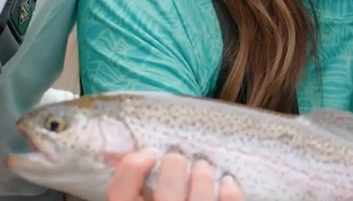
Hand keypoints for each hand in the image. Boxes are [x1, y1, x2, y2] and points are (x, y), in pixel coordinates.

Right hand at [106, 150, 242, 200]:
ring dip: (203, 177)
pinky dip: (230, 195)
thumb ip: (132, 198)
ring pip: (199, 200)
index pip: (121, 194)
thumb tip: (138, 164)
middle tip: (177, 157)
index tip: (147, 155)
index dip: (132, 168)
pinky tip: (228, 183)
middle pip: (166, 194)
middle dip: (174, 168)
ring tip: (203, 167)